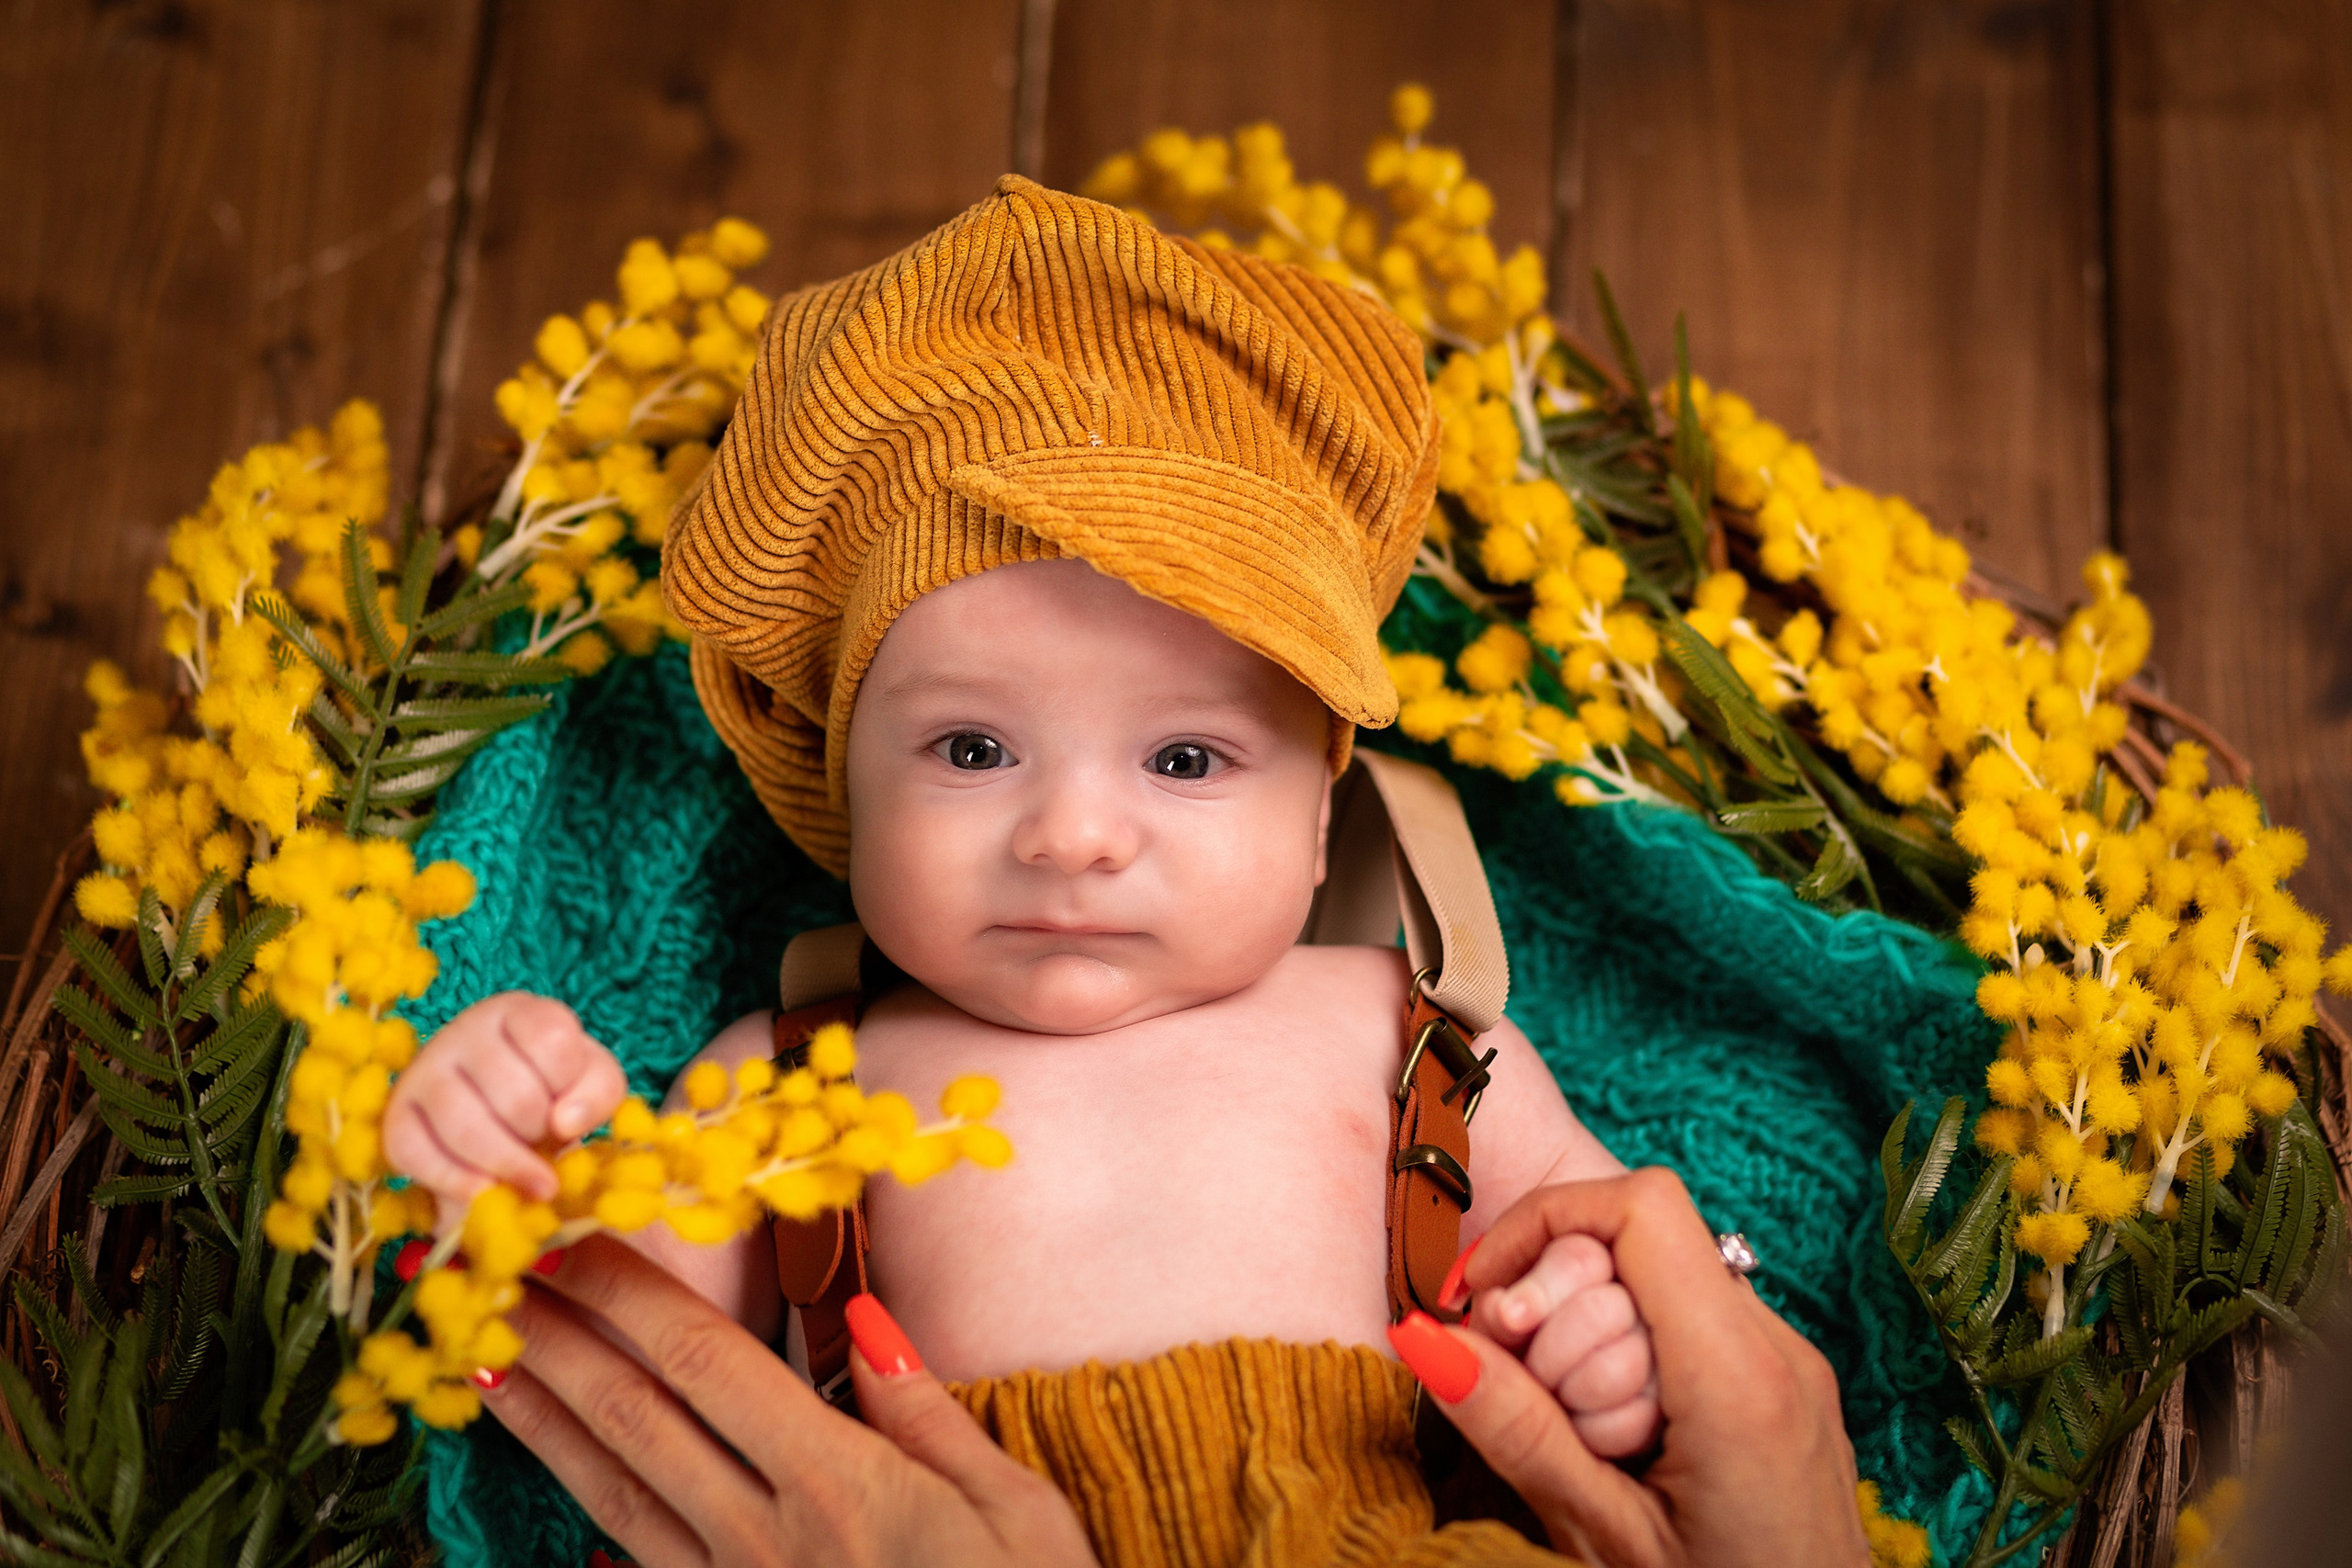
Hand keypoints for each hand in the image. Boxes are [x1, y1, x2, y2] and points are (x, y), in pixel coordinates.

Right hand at [383, 992, 627, 1206]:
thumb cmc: (551, 1087)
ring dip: (506, 1165)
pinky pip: (416, 1153)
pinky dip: (455, 1182)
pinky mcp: (396, 1112)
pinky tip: (484, 1191)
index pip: (553, 1041)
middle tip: (543, 1145)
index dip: (570, 1088)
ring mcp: (425, 1069)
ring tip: (526, 1180)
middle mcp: (465, 1030)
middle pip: (515, 1096)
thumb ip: (598, 1092)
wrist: (496, 1107)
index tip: (569, 1113)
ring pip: (466, 1126)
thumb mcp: (591, 1078)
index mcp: (519, 1011)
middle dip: (539, 1135)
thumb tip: (565, 1123)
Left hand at [480, 1234, 1099, 1567]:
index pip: (705, 1361)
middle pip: (636, 1420)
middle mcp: (766, 1539)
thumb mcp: (1016, 1510)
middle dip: (558, 1338)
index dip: (629, 1292)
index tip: (575, 1236)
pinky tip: (551, 1492)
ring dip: (543, 1423)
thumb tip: (863, 1319)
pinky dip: (588, 1525)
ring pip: (615, 1496)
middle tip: (491, 1275)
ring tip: (485, 1363)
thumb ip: (927, 1411)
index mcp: (838, 1485)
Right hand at [1391, 1168, 1867, 1567]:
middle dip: (1557, 1300)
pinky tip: (1618, 1443)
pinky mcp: (1789, 1388)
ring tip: (1579, 1435)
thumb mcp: (1601, 1537)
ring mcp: (1792, 1366)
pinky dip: (1632, 1359)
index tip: (1485, 1297)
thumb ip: (1518, 1429)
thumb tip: (1426, 1335)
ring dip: (1590, 1334)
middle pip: (1640, 1243)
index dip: (1545, 1223)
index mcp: (1739, 1380)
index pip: (1639, 1208)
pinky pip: (1693, 1325)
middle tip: (1521, 1385)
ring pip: (1662, 1282)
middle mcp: (1780, 1351)